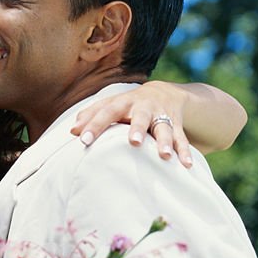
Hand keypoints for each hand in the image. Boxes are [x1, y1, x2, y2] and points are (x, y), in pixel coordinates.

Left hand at [70, 81, 193, 167]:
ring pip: (164, 127)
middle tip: (133, 142)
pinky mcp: (177, 125)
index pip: (107, 111)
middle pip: (140, 116)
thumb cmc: (129, 105)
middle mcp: (144, 107)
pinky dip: (185, 151)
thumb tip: (71, 132)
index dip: (95, 125)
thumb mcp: (112, 105)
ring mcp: (162, 115)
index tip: (83, 140)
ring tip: (164, 156)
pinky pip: (182, 139)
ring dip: (165, 141)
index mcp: (124, 102)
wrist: (166, 93)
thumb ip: (92, 115)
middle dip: (138, 128)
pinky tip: (186, 165)